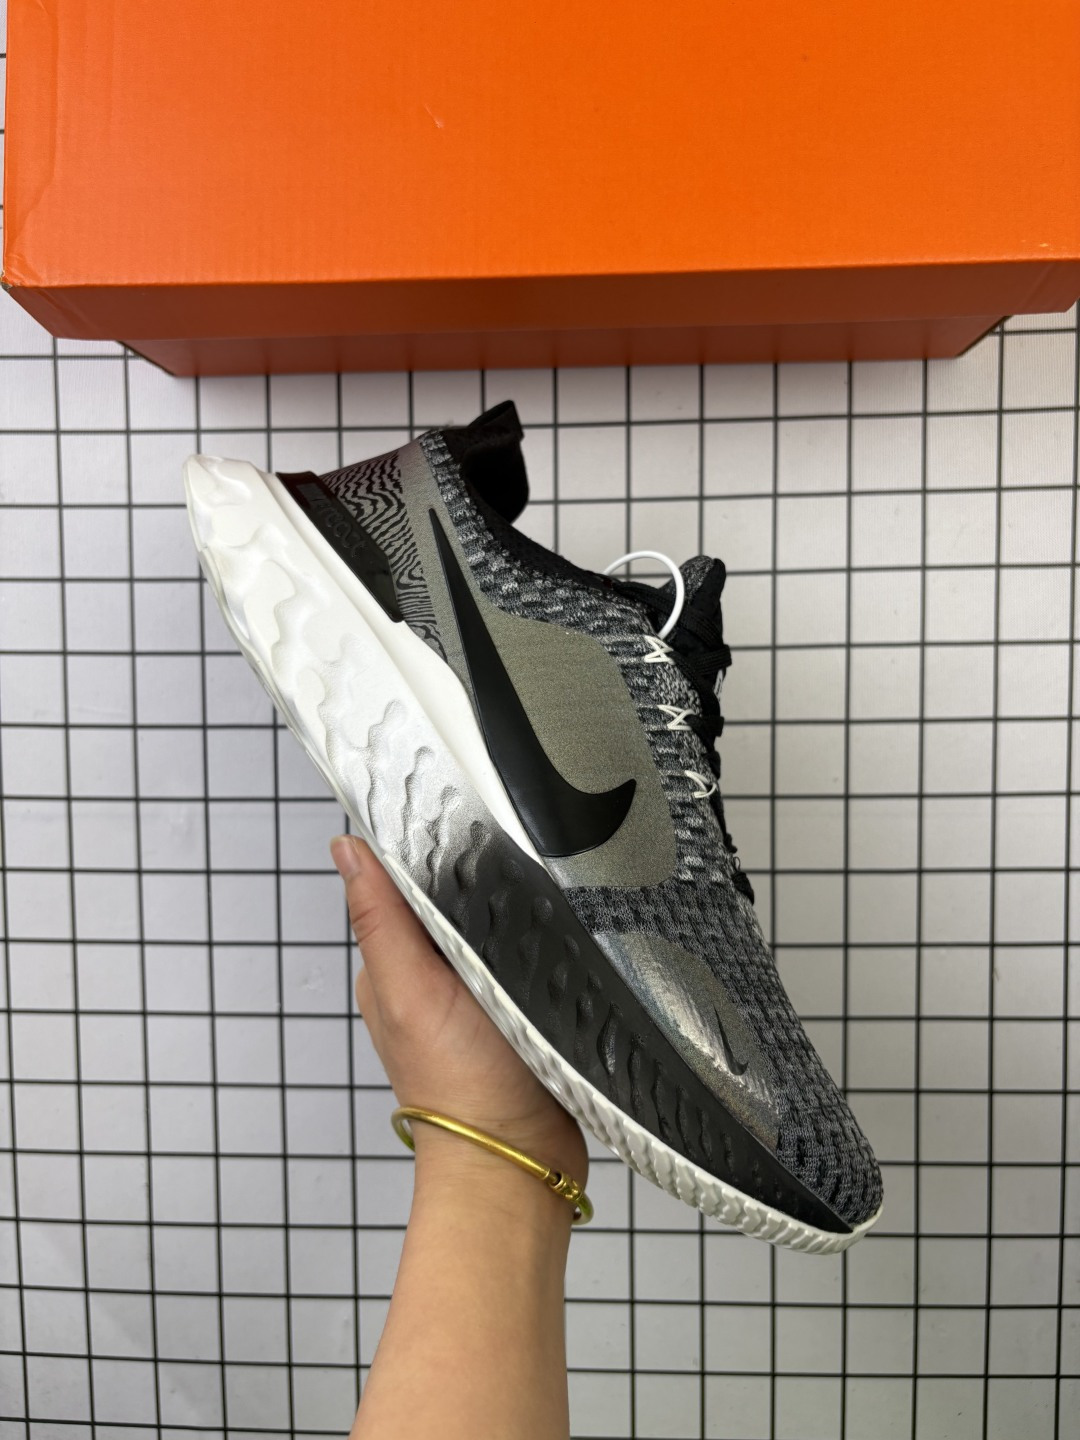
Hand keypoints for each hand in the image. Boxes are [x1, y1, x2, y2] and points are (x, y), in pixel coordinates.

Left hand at [332, 835, 587, 1189]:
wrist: (518, 1160)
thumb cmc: (460, 1080)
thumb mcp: (410, 989)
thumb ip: (380, 919)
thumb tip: (344, 847)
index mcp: (392, 966)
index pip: (401, 886)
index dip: (425, 848)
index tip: (461, 815)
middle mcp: (428, 978)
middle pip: (448, 903)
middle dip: (474, 876)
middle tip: (516, 845)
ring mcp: (474, 997)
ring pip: (488, 928)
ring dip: (509, 910)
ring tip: (542, 882)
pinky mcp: (515, 1012)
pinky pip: (521, 959)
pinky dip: (532, 945)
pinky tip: (553, 931)